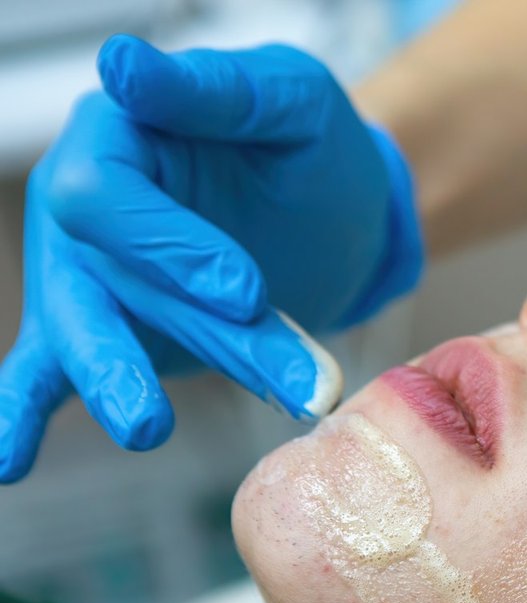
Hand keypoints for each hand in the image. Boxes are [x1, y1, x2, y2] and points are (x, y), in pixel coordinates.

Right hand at [0, 36, 423, 482]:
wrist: (341, 211)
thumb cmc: (314, 147)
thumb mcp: (290, 102)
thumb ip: (214, 90)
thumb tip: (122, 65)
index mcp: (118, 136)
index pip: (105, 193)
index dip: (167, 247)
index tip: (246, 294)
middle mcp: (85, 205)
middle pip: (102, 276)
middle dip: (190, 331)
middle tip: (276, 377)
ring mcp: (87, 271)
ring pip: (86, 331)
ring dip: (119, 382)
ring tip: (147, 428)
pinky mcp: (109, 329)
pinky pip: (46, 371)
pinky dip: (19, 415)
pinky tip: (6, 460)